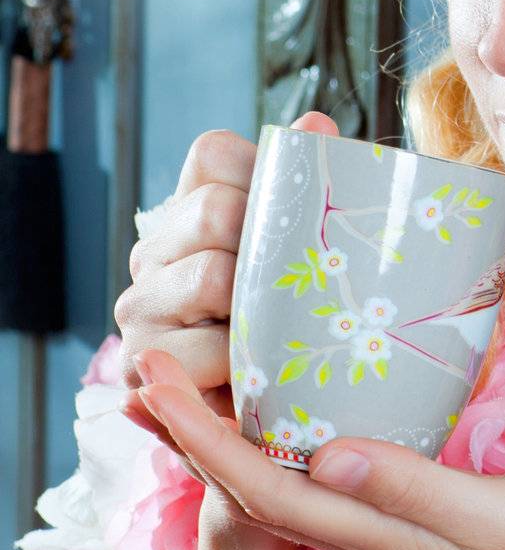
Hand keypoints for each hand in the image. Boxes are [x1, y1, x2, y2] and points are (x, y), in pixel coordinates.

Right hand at [112, 111, 340, 481]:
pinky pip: (199, 350)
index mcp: (195, 205)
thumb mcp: (317, 252)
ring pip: (210, 275)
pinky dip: (237, 366)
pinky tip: (256, 373)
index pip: (216, 153)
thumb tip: (318, 123)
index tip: (297, 213)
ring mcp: (142, 306)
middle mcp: (157, 249)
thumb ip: (316, 187)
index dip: (261, 172)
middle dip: (267, 246)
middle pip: (214, 210)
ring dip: (257, 309)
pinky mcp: (142, 367)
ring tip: (283, 332)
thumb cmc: (308, 322)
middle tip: (301, 284)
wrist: (280, 426)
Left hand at [131, 348, 504, 549]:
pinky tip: (286, 414)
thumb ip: (414, 488)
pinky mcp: (410, 511)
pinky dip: (279, 440)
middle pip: (250, 485)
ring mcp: (385, 526)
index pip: (258, 484)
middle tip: (141, 370)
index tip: (152, 376)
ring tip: (188, 389)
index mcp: (374, 532)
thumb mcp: (497, 513)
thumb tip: (322, 455)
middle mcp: (365, 533)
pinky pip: (318, 478)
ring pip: (278, 482)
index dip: (198, 432)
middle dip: (188, 432)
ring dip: (222, 437)